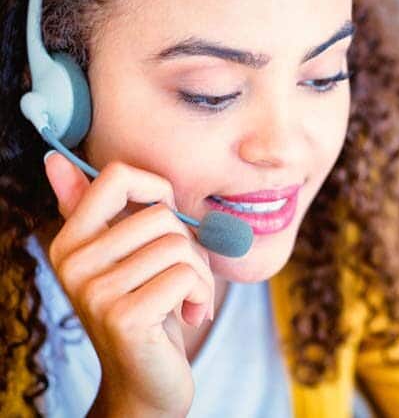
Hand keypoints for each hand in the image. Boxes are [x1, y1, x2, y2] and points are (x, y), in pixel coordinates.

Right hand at [43, 152, 213, 414]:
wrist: (147, 382)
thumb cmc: (147, 309)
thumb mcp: (125, 258)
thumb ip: (96, 212)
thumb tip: (54, 160)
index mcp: (72, 241)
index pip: (117, 177)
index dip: (159, 190)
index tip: (168, 223)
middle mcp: (73, 263)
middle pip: (162, 217)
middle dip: (189, 249)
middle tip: (181, 281)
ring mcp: (94, 291)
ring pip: (179, 247)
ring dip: (199, 277)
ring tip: (185, 301)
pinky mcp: (122, 317)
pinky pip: (186, 276)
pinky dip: (202, 296)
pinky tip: (191, 316)